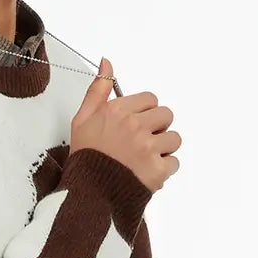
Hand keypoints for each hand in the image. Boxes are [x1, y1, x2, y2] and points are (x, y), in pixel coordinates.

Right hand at [69, 57, 180, 191]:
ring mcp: (148, 149)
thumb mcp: (83, 118)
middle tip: (142, 142)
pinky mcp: (157, 170)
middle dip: (157, 128)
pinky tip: (148, 172)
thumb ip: (98, 89)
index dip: (145, 112)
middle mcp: (135, 127)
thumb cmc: (85, 157)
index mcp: (119, 111)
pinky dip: (165, 169)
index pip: (150, 100)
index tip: (136, 125)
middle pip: (166, 116)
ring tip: (146, 158)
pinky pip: (174, 162)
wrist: (88, 194)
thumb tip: (107, 63)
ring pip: (174, 139)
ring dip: (164, 148)